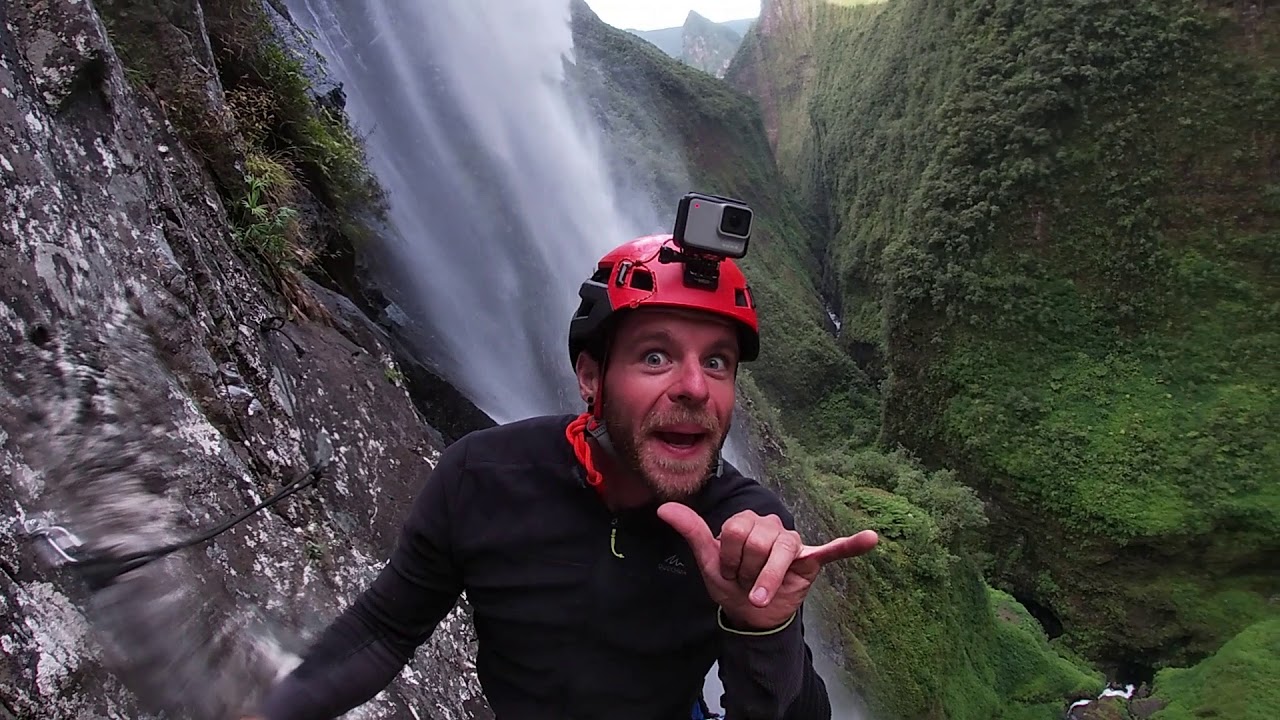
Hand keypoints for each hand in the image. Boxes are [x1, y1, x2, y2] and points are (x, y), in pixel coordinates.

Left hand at [657, 504, 877, 629]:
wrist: (750, 615)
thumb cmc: (730, 583)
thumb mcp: (707, 560)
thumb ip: (691, 531)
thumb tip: (662, 507)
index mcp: (748, 521)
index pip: (734, 530)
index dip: (727, 558)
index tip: (727, 572)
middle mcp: (773, 526)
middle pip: (756, 541)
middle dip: (745, 571)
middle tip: (745, 583)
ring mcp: (793, 543)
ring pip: (779, 552)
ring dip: (766, 580)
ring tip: (760, 595)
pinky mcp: (811, 560)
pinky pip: (833, 551)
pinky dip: (850, 546)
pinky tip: (870, 539)